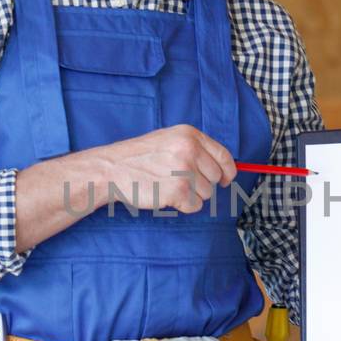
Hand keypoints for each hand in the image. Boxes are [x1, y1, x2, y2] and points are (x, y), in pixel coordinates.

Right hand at [98, 124, 236, 212]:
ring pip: (206, 193)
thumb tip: (223, 168)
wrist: (112, 169)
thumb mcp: (168, 139)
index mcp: (189, 135)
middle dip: (202, 184)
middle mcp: (190, 150)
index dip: (228, 171)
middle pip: (216, 177)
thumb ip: (194, 149)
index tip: (226, 179)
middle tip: (180, 182)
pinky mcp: (178, 191)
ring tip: (169, 186)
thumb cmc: (139, 157)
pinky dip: (183, 205)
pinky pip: (194, 205)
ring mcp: (184, 170)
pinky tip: (166, 195)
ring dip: (191, 195)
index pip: (224, 155)